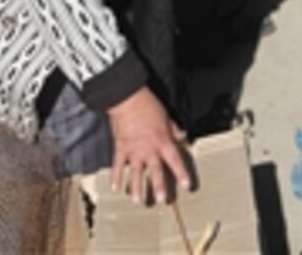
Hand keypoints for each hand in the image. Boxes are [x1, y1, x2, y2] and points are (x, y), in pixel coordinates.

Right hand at [106, 86, 191, 204]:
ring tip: (138, 202)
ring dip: (136, 188)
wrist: (127, 99)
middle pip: (155, 171)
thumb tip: (182, 136)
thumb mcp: (166, 116)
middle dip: (159, 186)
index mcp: (163, 141)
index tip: (187, 185)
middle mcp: (149, 149)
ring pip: (136, 173)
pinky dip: (116, 176)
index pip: (175, 160)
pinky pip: (117, 165)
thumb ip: (174, 129)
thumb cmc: (148, 105)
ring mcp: (133, 150)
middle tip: (162, 200)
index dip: (181, 173)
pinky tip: (115, 188)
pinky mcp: (120, 148)